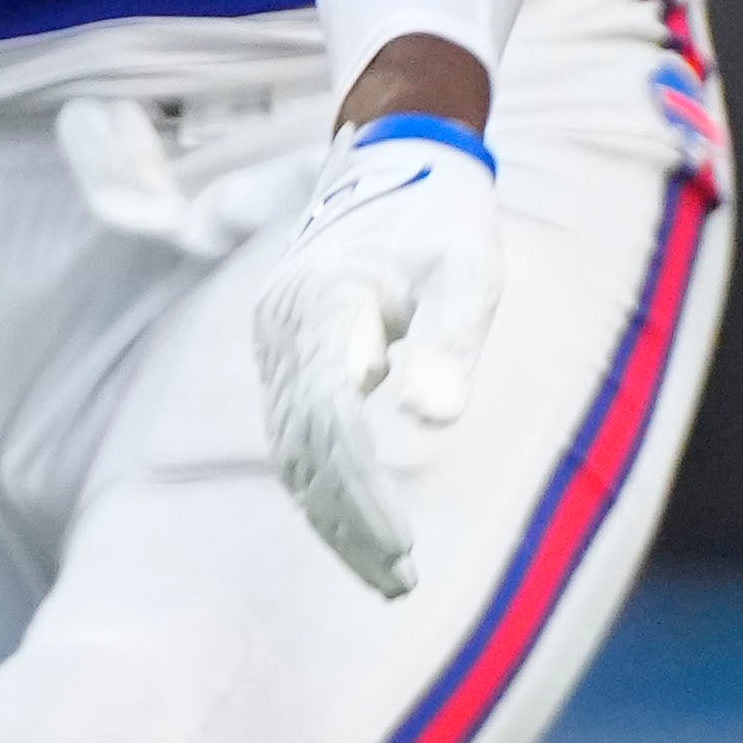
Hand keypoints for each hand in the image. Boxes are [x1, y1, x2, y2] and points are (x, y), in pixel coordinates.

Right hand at [251, 121, 505, 595]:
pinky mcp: (283, 355)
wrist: (395, 160)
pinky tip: (359, 528)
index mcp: (327, 304)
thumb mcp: (467, 272)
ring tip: (390, 575)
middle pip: (305, 449)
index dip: (361, 492)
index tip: (403, 549)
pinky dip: (321, 487)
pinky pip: (292, 436)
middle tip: (402, 582)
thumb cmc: (444, 219)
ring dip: (333, 518)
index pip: (331, 421)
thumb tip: (435, 424)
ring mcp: (276, 344)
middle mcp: (285, 328)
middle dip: (350, 523)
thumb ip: (450, 342)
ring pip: (292, 451)